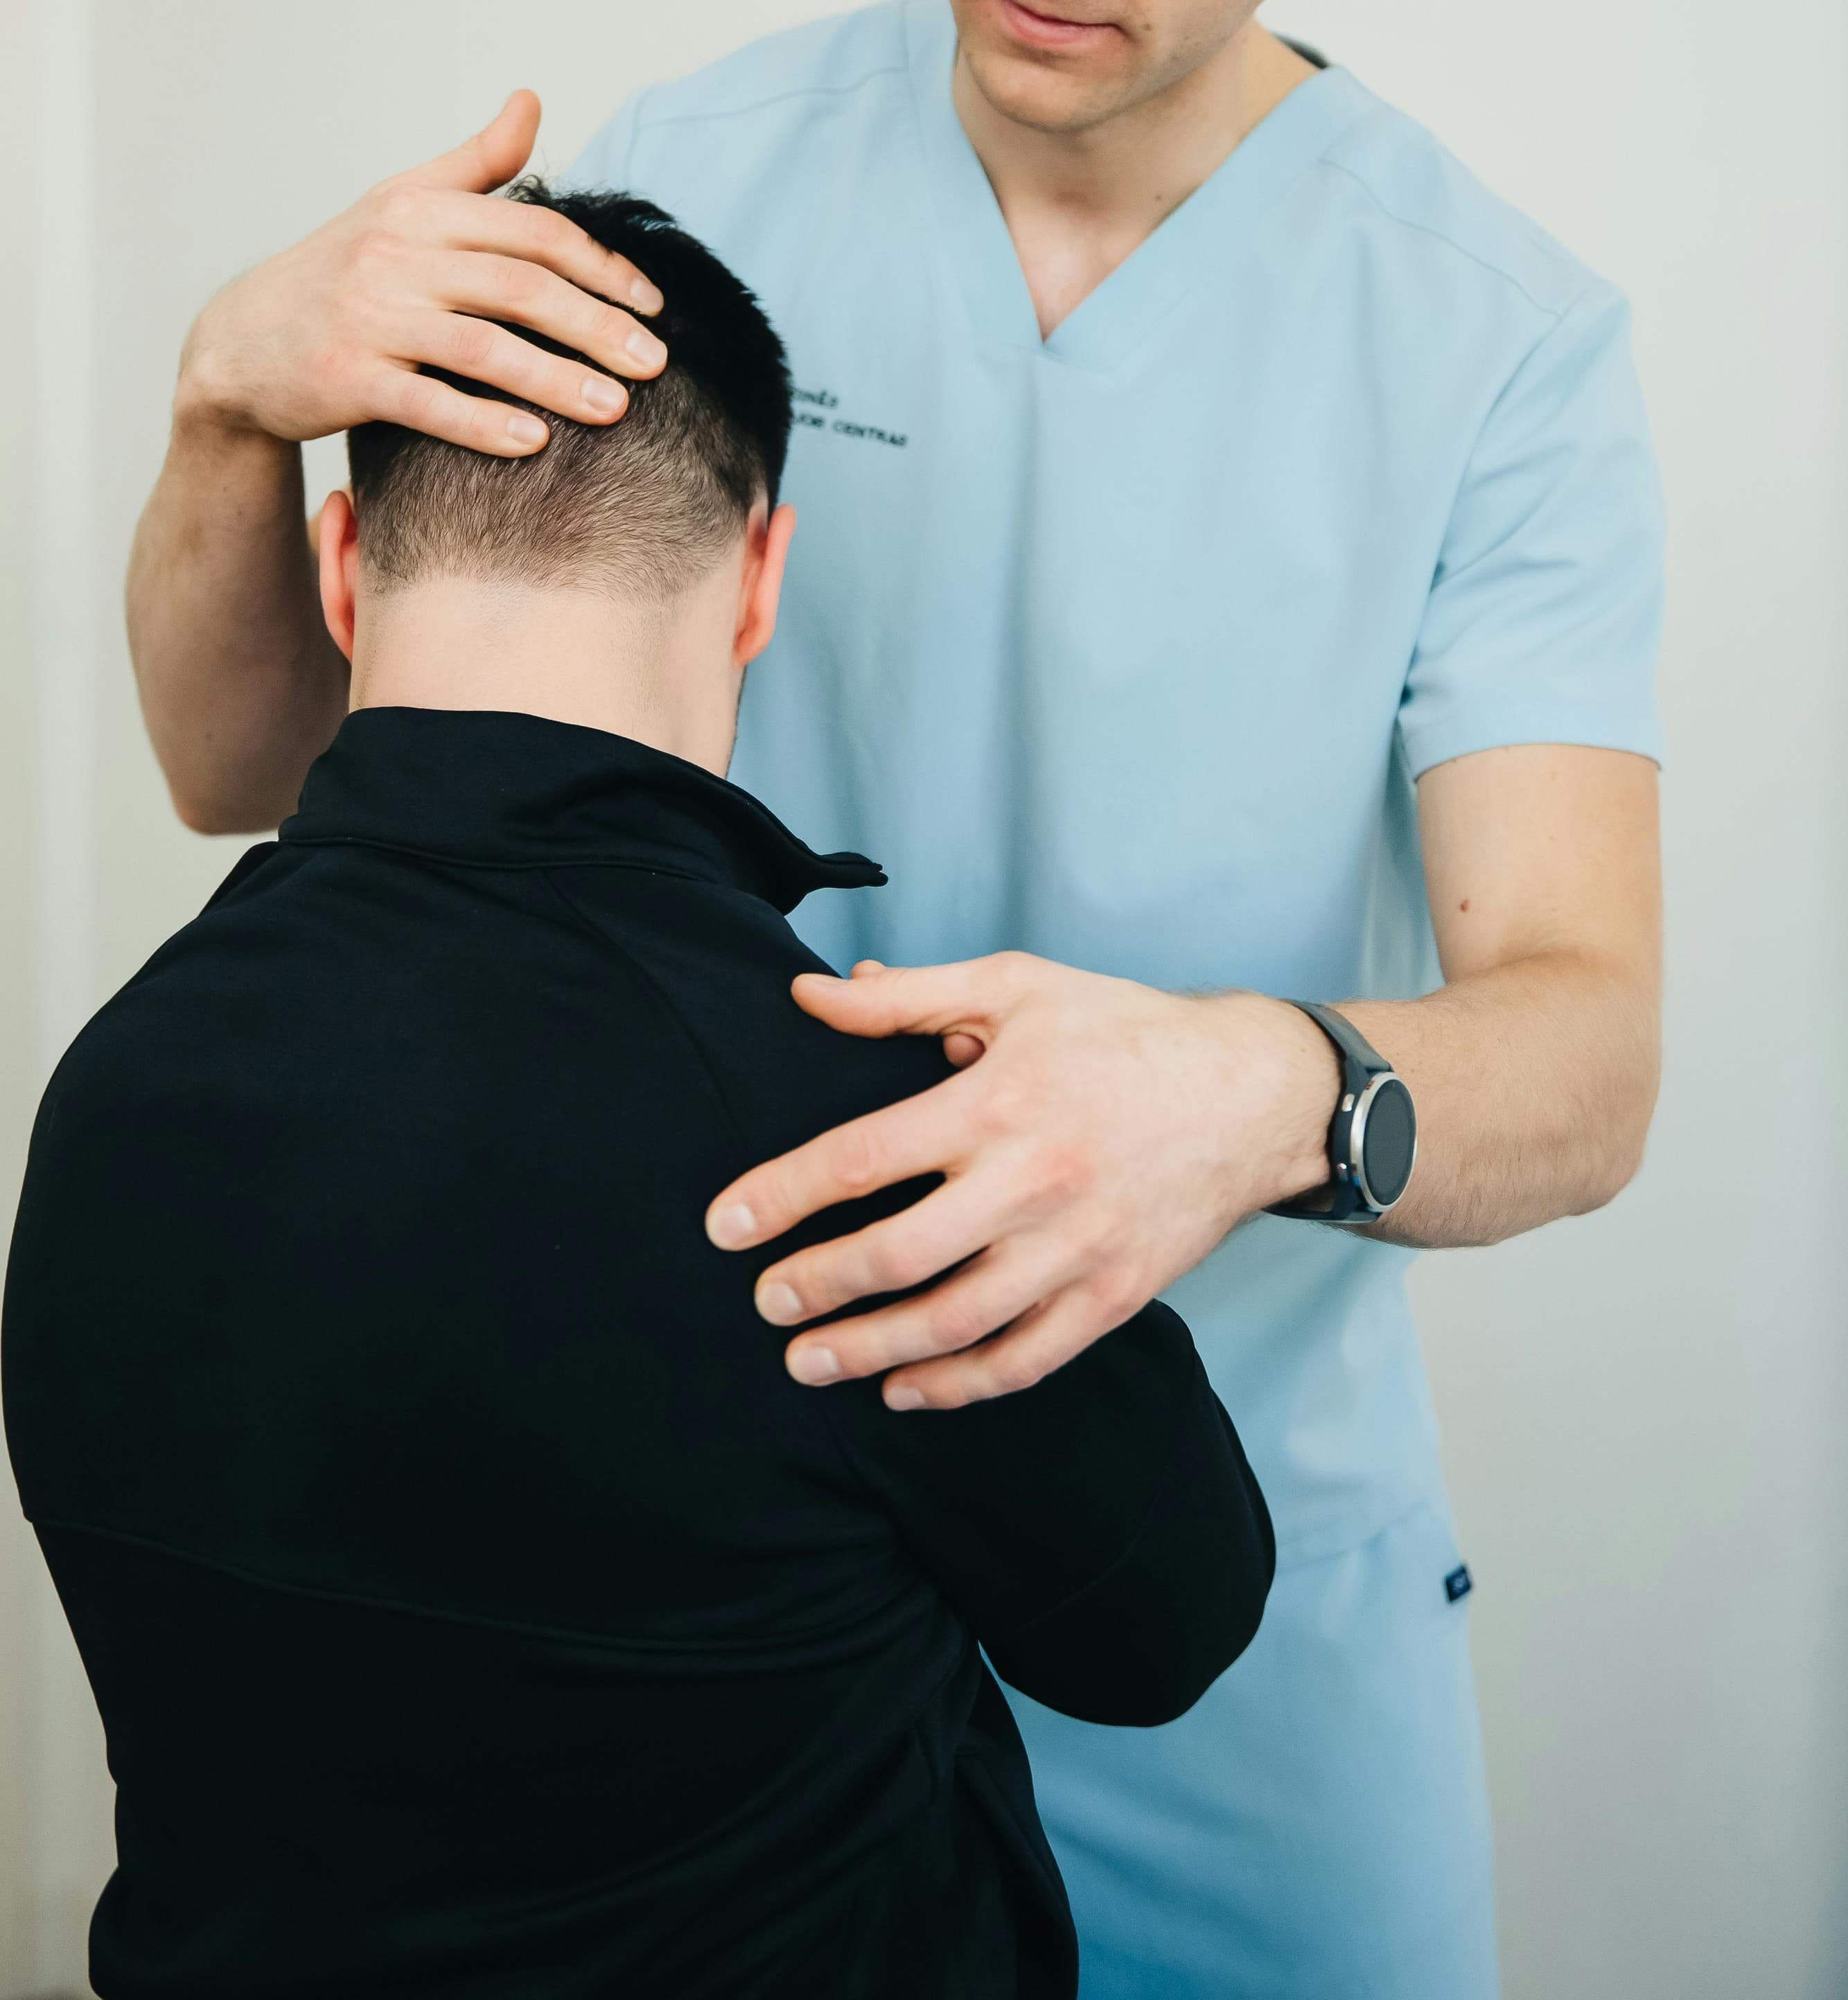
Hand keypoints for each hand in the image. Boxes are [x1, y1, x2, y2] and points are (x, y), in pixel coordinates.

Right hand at [176, 91, 666, 454]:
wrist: (241, 342)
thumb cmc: (340, 273)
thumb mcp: (401, 204)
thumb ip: (474, 164)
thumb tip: (531, 103)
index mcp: (419, 209)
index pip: (533, 232)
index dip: (601, 267)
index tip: (653, 305)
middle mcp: (394, 255)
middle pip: (519, 288)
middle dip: (596, 326)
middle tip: (656, 364)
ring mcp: (369, 317)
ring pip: (483, 348)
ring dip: (556, 380)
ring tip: (616, 408)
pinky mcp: (347, 378)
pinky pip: (428, 402)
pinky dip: (483, 424)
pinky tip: (535, 443)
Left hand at [705, 954, 1340, 1408]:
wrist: (1254, 1093)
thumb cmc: (1123, 1032)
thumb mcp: (1015, 988)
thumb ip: (906, 998)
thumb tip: (809, 993)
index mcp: (998, 1101)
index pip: (863, 1158)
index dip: (783, 1195)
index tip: (725, 1226)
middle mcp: (1033, 1181)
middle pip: (897, 1254)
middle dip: (815, 1288)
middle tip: (765, 1303)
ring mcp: (1077, 1248)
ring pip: (955, 1321)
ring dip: (870, 1352)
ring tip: (807, 1363)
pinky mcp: (1115, 1296)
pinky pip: (1025, 1358)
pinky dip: (959, 1386)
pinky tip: (904, 1390)